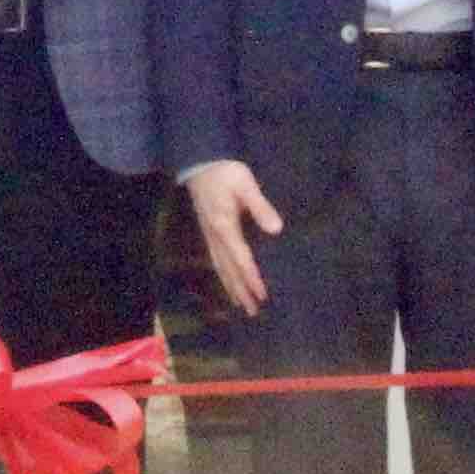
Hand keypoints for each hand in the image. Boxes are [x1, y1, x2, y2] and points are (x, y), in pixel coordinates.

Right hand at [183, 160, 281, 316]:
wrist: (198, 161)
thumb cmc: (224, 171)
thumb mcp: (245, 184)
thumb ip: (259, 207)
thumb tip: (276, 229)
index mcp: (224, 226)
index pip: (241, 259)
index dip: (252, 279)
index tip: (263, 296)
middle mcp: (215, 236)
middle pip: (228, 270)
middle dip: (241, 291)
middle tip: (253, 311)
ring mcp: (209, 235)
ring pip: (220, 267)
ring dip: (231, 287)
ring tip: (241, 305)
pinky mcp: (208, 231)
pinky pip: (216, 260)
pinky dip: (223, 275)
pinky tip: (228, 281)